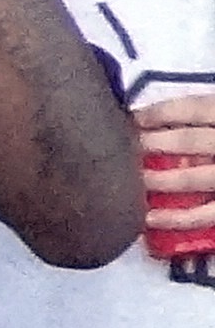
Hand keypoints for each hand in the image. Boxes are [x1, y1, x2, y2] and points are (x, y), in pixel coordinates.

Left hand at [139, 93, 214, 262]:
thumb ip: (212, 115)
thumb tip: (178, 115)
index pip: (195, 108)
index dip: (160, 113)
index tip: (132, 117)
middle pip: (190, 141)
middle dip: (151, 144)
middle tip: (122, 149)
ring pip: (195, 176)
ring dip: (158, 178)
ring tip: (131, 179)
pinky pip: (208, 214)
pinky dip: (177, 218)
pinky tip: (150, 218)